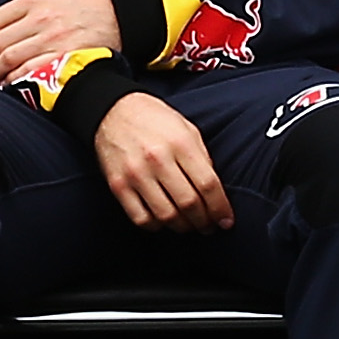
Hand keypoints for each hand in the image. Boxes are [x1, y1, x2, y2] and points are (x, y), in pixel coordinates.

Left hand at [0, 0, 123, 84]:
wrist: (118, 16)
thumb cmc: (80, 9)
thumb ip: (18, 11)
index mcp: (32, 0)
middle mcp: (40, 18)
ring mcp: (53, 38)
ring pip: (9, 59)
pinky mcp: (64, 57)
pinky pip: (30, 72)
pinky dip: (14, 82)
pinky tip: (9, 86)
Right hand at [89, 90, 232, 230]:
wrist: (113, 111)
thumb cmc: (155, 120)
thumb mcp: (187, 129)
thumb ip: (202, 160)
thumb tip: (214, 194)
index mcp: (180, 143)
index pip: (208, 185)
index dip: (220, 208)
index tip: (226, 221)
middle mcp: (158, 158)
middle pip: (189, 204)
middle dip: (204, 222)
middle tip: (209, 226)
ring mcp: (136, 173)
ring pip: (166, 216)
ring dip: (183, 227)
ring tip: (189, 226)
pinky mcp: (118, 185)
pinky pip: (141, 218)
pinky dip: (156, 226)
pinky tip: (163, 220)